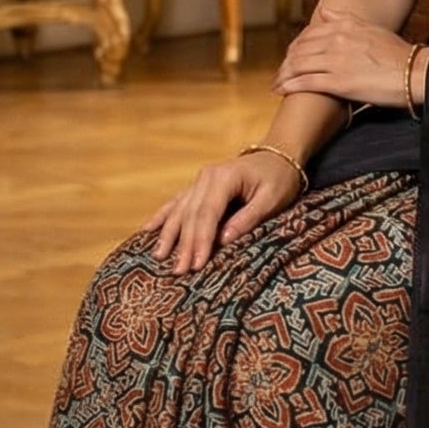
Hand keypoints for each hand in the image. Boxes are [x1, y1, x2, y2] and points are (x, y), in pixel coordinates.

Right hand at [143, 150, 302, 274]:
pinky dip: (163, 216)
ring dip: (169, 235)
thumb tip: (224, 239)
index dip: (201, 240)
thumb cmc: (280, 179)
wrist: (278, 155)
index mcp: (224, 178)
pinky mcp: (198, 186)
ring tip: (159, 257)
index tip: (196, 264)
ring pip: (180, 210)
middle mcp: (206, 177)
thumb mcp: (272, 199)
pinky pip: (177, 202)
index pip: (208, 214)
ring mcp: (200, 181)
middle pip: (191, 216)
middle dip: (184, 244)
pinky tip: (148, 230)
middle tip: (178, 271)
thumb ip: (248, 218)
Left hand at [274, 3, 428, 108]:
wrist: (415, 73)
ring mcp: (336, 61)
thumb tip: (324, 12)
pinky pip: (306, 82)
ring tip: (277, 84)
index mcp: (344, 26)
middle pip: (299, 50)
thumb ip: (345, 19)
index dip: (295, 47)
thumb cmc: (398, 54)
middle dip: (285, 62)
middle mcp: (337, 40)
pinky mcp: (339, 82)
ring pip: (299, 65)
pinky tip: (282, 91)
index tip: (289, 57)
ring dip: (283, 75)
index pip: (308, 34)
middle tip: (279, 73)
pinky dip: (290, 86)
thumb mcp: (371, 28)